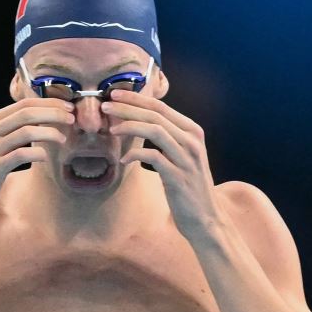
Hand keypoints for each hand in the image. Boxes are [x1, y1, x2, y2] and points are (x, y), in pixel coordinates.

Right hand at [0, 99, 73, 230]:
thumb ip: (7, 134)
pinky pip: (21, 154)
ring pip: (26, 130)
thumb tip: (38, 124)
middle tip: (71, 118)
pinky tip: (45, 157)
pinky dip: (38, 153)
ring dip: (50, 132)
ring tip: (63, 139)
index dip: (47, 103)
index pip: (22, 104)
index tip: (66, 107)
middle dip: (53, 112)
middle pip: (26, 112)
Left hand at [101, 90, 216, 235]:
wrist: (206, 217)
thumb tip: (136, 121)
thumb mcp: (181, 155)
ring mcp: (187, 158)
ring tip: (111, 129)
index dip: (136, 98)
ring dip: (130, 126)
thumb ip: (166, 137)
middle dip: (128, 107)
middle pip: (156, 115)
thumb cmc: (188, 185)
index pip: (161, 106)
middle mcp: (192, 140)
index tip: (114, 94)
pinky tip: (123, 160)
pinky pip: (153, 157)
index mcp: (192, 131)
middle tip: (105, 105)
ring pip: (155, 130)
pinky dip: (135, 154)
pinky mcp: (179, 176)